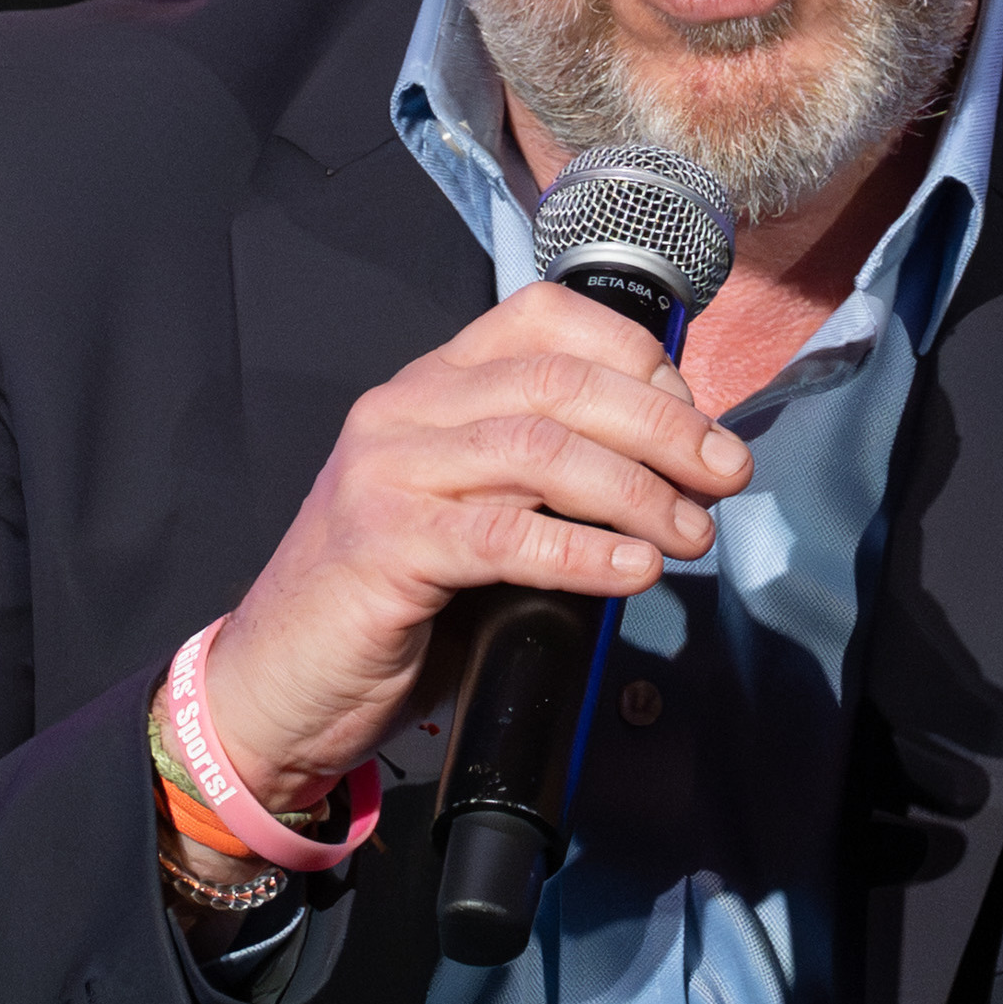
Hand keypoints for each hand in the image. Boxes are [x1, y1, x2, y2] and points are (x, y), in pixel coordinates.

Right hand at [200, 282, 752, 811]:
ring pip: (539, 448)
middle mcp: (404, 409)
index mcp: (432, 384)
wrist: (278, 684)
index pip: (547, 319)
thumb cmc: (391, 605)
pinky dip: (584, 551)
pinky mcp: (383, 545)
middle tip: (724, 476)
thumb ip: (547, 481)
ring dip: (638, 489)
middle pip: (559, 382)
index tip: (696, 420)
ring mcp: (387, 473)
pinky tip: (633, 572)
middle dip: (663, 425)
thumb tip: (673, 476)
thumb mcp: (476, 514)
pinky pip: (504, 534)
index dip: (638, 360)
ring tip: (690, 534)